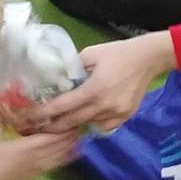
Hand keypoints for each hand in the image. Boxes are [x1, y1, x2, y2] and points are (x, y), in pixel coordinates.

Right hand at [0, 123, 81, 179]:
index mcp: (28, 147)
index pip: (53, 136)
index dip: (65, 127)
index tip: (72, 115)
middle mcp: (38, 157)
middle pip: (62, 145)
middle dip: (71, 133)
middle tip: (79, 120)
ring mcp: (39, 167)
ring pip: (62, 155)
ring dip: (71, 144)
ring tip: (78, 132)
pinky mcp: (38, 174)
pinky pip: (57, 164)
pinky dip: (67, 156)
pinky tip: (73, 150)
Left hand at [38, 33, 175, 134]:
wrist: (149, 58)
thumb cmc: (118, 52)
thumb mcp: (90, 54)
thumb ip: (72, 68)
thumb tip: (57, 77)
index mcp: (93, 89)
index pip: (63, 106)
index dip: (44, 114)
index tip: (31, 117)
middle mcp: (104, 106)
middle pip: (72, 122)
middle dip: (54, 126)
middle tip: (40, 126)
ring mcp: (116, 114)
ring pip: (87, 125)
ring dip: (74, 123)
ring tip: (61, 121)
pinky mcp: (125, 117)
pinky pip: (103, 126)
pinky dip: (93, 123)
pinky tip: (88, 116)